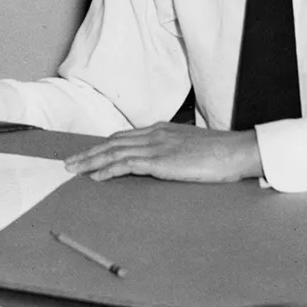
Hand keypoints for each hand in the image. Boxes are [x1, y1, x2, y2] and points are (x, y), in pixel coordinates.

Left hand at [63, 124, 262, 182]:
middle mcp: (154, 134)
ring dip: (90, 161)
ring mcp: (156, 146)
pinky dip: (108, 170)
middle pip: (112, 142)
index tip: (89, 153)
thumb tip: (166, 161)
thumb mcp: (192, 147)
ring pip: (113, 152)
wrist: (237, 151)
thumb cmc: (221, 152)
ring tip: (73, 170)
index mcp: (162, 130)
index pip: (124, 137)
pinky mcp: (160, 161)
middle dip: (89, 153)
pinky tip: (96, 177)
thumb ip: (175, 151)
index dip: (103, 145)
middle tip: (69, 162)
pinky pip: (126, 164)